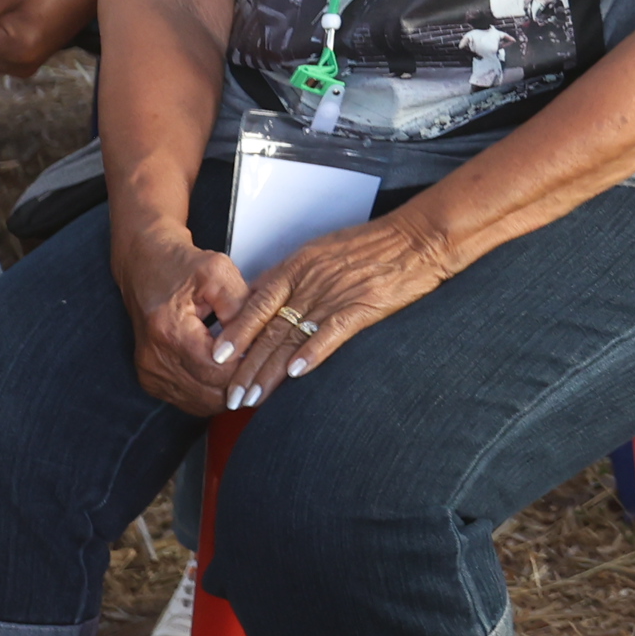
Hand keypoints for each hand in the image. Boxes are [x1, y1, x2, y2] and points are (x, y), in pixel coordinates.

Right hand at [115, 220, 252, 416]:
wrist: (145, 266)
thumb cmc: (182, 266)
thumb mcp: (219, 273)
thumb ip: (241, 308)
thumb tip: (259, 343)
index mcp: (169, 331)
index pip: (218, 371)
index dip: (249, 368)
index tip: (272, 358)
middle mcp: (154, 359)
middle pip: (211, 394)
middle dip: (243, 383)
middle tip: (269, 369)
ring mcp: (150, 374)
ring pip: (202, 404)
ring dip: (229, 392)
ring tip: (252, 372)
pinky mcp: (152, 380)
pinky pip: (190, 401)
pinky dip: (214, 393)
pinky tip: (230, 376)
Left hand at [209, 207, 458, 414]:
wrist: (418, 238)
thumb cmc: (371, 245)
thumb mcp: (320, 250)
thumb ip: (289, 275)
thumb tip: (257, 296)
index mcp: (297, 265)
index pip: (256, 304)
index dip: (235, 334)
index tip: (216, 359)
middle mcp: (310, 279)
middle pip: (269, 328)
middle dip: (246, 366)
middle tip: (231, 395)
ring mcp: (336, 292)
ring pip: (293, 336)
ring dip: (270, 371)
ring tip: (253, 397)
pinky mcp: (363, 304)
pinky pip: (332, 331)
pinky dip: (313, 352)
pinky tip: (297, 373)